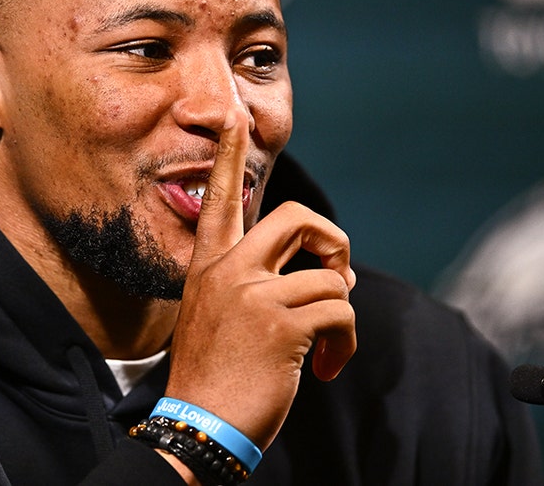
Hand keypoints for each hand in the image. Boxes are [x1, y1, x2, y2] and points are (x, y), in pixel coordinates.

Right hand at [164, 105, 355, 450]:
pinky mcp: (280, 322)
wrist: (197, 425)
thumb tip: (323, 273)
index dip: (229, 158)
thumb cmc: (213, 379)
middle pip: (296, 218)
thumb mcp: (217, 318)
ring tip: (326, 348)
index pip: (221, 200)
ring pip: (329, 277)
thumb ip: (252, 286)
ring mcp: (252, 294)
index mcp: (209, 267)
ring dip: (341, 317)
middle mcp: (228, 271)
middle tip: (334, 276)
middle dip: (331, 241)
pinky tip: (325, 368)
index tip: (233, 118)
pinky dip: (345, 343)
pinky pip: (339, 312)